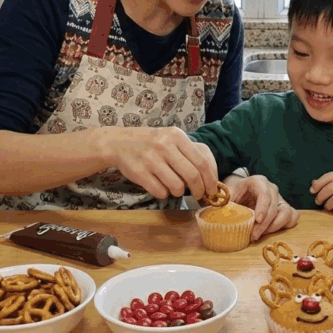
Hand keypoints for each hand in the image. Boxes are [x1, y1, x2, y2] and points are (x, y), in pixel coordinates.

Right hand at [99, 127, 217, 200]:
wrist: (119, 142)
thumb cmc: (151, 143)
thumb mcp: (171, 139)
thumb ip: (189, 153)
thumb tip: (210, 178)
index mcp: (177, 136)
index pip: (202, 162)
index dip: (210, 180)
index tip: (212, 190)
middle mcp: (164, 145)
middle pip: (192, 176)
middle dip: (199, 190)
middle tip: (199, 195)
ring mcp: (151, 159)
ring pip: (177, 186)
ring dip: (179, 192)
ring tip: (174, 187)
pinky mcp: (140, 172)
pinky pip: (160, 192)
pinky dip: (163, 193)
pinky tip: (159, 186)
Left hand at [223, 174, 299, 239]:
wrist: (239, 192)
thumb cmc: (233, 193)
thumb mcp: (226, 194)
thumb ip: (222, 201)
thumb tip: (215, 210)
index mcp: (258, 182)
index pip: (265, 194)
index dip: (263, 208)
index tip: (257, 220)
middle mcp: (272, 189)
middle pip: (274, 206)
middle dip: (265, 224)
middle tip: (253, 235)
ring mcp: (279, 199)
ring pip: (287, 212)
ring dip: (275, 226)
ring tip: (261, 234)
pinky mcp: (284, 208)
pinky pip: (293, 217)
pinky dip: (285, 225)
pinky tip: (272, 231)